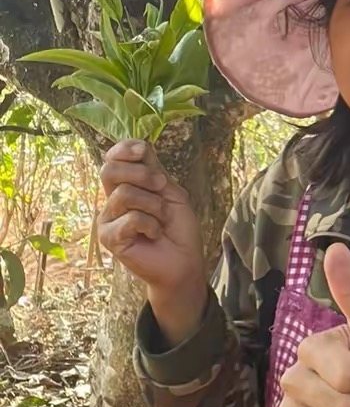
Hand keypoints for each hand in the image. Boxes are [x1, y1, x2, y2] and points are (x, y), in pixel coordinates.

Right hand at [99, 139, 204, 292]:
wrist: (184, 260)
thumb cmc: (179, 228)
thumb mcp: (171, 192)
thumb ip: (154, 170)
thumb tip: (139, 145)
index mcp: (126, 186)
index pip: (113, 158)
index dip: (124, 149)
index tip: (142, 151)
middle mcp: (112, 200)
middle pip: (109, 170)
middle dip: (142, 174)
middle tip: (162, 186)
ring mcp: (108, 219)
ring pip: (124, 194)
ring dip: (154, 205)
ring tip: (161, 220)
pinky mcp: (109, 237)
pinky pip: (130, 218)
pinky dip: (151, 224)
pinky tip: (154, 234)